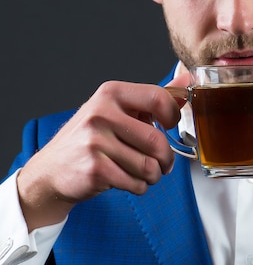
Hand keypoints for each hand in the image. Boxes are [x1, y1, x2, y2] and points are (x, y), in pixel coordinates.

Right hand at [17, 75, 189, 230]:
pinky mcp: (95, 168)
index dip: (173, 117)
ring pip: (148, 166)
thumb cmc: (92, 137)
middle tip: (162, 163)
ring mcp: (96, 141)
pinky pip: (136, 183)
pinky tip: (127, 180)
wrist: (52, 169)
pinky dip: (139, 187)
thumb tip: (188, 78)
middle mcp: (101, 113)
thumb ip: (154, 97)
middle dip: (166, 158)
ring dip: (152, 176)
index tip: (169, 127)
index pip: (159, 98)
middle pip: (157, 141)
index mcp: (110, 93)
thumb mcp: (119, 109)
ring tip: (142, 172)